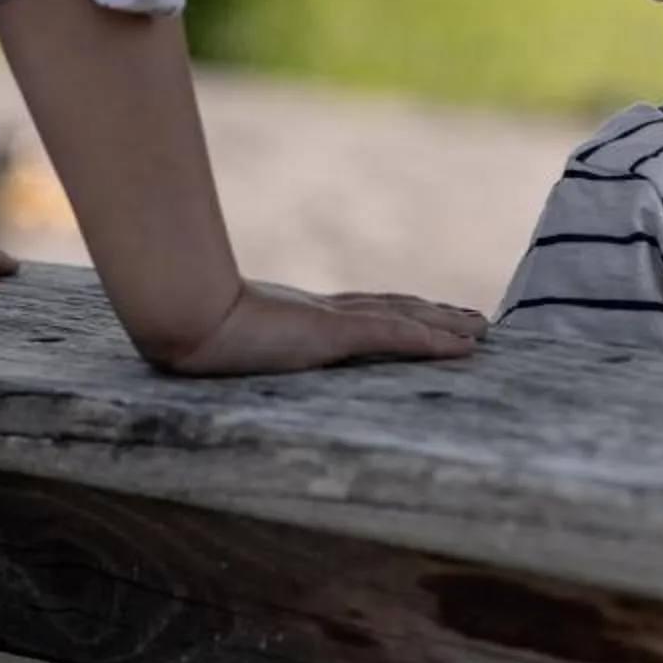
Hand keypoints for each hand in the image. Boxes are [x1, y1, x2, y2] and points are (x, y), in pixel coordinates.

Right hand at [156, 282, 485, 376]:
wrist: (180, 319)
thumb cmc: (189, 332)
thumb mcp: (222, 339)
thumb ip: (239, 341)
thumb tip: (219, 351)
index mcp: (301, 318)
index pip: (364, 313)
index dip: (401, 314)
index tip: (430, 316)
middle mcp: (323, 315)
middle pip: (394, 311)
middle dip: (436, 317)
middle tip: (476, 323)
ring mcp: (329, 322)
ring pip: (403, 321)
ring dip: (446, 328)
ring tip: (482, 331)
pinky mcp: (332, 332)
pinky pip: (392, 337)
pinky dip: (430, 341)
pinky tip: (462, 347)